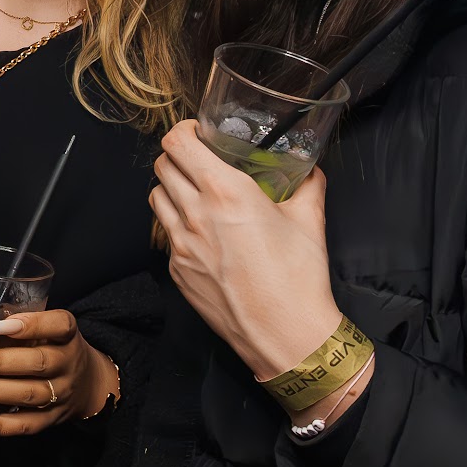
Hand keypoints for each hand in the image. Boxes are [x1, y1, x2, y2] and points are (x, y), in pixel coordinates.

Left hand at [0, 306, 119, 436]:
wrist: (89, 385)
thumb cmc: (52, 346)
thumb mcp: (43, 327)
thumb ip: (7, 317)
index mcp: (67, 335)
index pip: (58, 326)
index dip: (30, 325)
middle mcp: (68, 364)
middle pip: (36, 364)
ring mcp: (61, 395)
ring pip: (26, 395)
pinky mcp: (50, 420)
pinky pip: (23, 426)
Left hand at [149, 119, 345, 378]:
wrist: (285, 335)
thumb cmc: (298, 279)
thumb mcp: (310, 221)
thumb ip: (308, 186)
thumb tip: (309, 171)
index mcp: (226, 192)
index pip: (178, 143)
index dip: (183, 131)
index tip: (196, 132)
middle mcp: (195, 214)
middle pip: (162, 166)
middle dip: (176, 156)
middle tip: (196, 160)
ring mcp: (181, 245)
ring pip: (156, 198)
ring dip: (171, 188)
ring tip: (193, 192)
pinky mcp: (178, 271)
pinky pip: (166, 235)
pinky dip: (177, 224)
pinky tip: (201, 232)